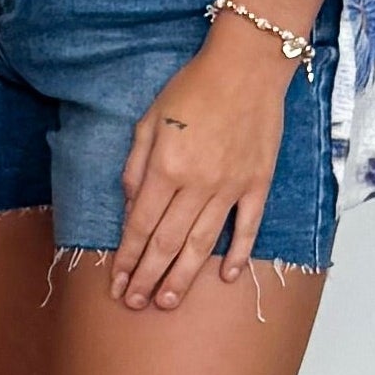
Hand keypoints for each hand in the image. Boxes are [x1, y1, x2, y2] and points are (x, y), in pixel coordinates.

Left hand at [115, 17, 294, 308]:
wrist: (245, 70)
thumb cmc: (191, 90)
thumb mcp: (148, 121)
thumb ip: (135, 165)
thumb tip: (130, 206)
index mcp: (165, 168)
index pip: (140, 226)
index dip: (127, 258)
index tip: (116, 281)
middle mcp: (198, 184)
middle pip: (169, 242)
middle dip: (148, 276)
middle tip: (135, 304)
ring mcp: (231, 187)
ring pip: (204, 243)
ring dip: (184, 275)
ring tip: (167, 301)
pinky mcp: (258, 184)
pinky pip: (248, 226)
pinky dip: (237, 254)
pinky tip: (224, 276)